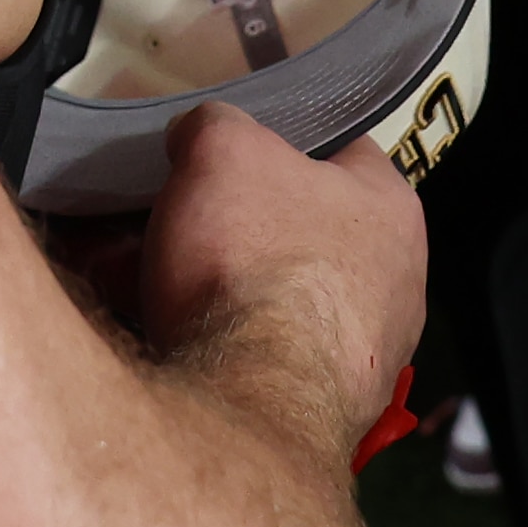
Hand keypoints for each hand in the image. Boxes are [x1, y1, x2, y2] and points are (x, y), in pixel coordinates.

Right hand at [133, 102, 431, 467]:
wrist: (250, 397)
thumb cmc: (258, 262)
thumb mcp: (223, 148)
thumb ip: (215, 124)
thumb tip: (200, 136)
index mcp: (390, 210)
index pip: (342, 146)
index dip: (278, 133)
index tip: (232, 139)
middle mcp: (392, 285)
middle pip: (293, 223)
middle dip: (224, 213)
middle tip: (174, 206)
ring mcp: (359, 353)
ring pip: (264, 286)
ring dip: (202, 271)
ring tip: (135, 261)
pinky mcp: (315, 402)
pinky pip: (250, 345)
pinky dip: (202, 327)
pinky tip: (148, 315)